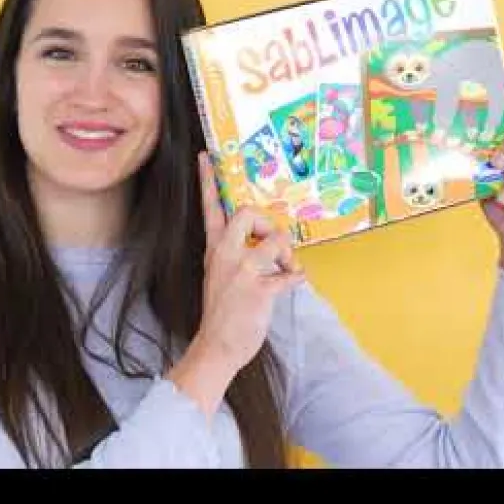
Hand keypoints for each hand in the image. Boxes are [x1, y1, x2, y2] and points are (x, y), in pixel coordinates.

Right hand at [196, 150, 304, 368]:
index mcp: (215, 250)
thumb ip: (235, 254)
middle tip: (270, 241)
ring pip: (276, 240)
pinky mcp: (259, 290)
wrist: (216, 346)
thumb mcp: (220, 276)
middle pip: (246, 211)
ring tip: (287, 268)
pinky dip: (297, 276)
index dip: (208, 181)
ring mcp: (242, 271)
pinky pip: (290, 273)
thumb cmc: (222, 312)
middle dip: (266, 221)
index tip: (206, 156)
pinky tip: (295, 282)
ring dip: (289, 254)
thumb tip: (264, 241)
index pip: (209, 209)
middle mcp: (225, 255)